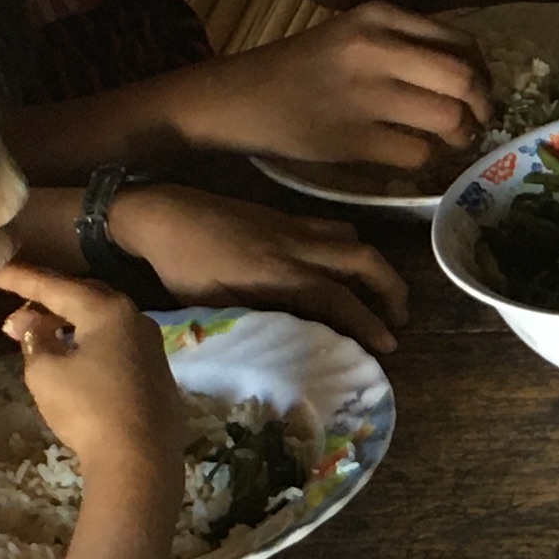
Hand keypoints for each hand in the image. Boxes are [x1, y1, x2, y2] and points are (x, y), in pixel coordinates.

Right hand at [0, 262, 180, 498]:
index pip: (57, 286)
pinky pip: (116, 344)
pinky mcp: (156, 373)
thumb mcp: (46, 372)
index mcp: (108, 310)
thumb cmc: (87, 409)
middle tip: (16, 312)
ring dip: (69, 324)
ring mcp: (151, 346)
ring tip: (38, 336)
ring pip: (103, 322)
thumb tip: (30, 321)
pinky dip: (90, 342)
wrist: (139, 458)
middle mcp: (135, 318)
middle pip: (85, 299)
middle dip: (48, 302)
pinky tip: (73, 356)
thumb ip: (34, 339)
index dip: (24, 279)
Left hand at [101, 180, 410, 353]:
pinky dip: (351, 246)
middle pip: (361, 260)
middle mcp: (294, 245)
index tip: (388, 345)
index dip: (366, 322)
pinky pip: (333, 227)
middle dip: (390, 288)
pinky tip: (345, 265)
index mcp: (276, 273)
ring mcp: (292, 226)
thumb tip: (288, 343)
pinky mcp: (284, 216)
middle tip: (399, 317)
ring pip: (352, 238)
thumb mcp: (212, 305)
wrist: (159, 213)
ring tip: (383, 293)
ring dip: (375, 266)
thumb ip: (255, 320)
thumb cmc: (178, 266)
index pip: (336, 298)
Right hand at [225, 3, 495, 171]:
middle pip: (465, 79)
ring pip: (449, 118)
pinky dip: (428, 159)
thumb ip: (407, 41)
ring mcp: (366, 95)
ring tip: (451, 141)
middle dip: (482, 107)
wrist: (243, 97)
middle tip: (476, 122)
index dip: (482, 72)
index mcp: (381, 15)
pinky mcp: (355, 138)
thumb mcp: (355, 32)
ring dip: (461, 136)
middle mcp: (377, 48)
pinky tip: (417, 155)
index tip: (476, 90)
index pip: (462, 42)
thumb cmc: (304, 66)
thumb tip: (469, 72)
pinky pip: (418, 152)